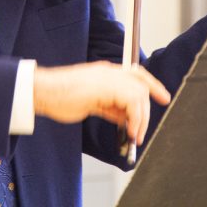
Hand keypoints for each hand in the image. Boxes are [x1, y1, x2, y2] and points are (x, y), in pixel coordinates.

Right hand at [32, 61, 169, 144]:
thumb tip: (125, 117)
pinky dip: (135, 117)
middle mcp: (109, 72)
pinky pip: (131, 100)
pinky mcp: (106, 86)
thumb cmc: (60, 97)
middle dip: (148, 107)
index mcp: (105, 73)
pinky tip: (129, 130)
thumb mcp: (91, 103)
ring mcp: (108, 77)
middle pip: (141, 83)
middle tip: (143, 130)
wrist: (44, 91)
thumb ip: (109, 107)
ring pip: (139, 93)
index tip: (163, 97)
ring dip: (141, 118)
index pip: (136, 74)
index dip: (152, 84)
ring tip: (134, 135)